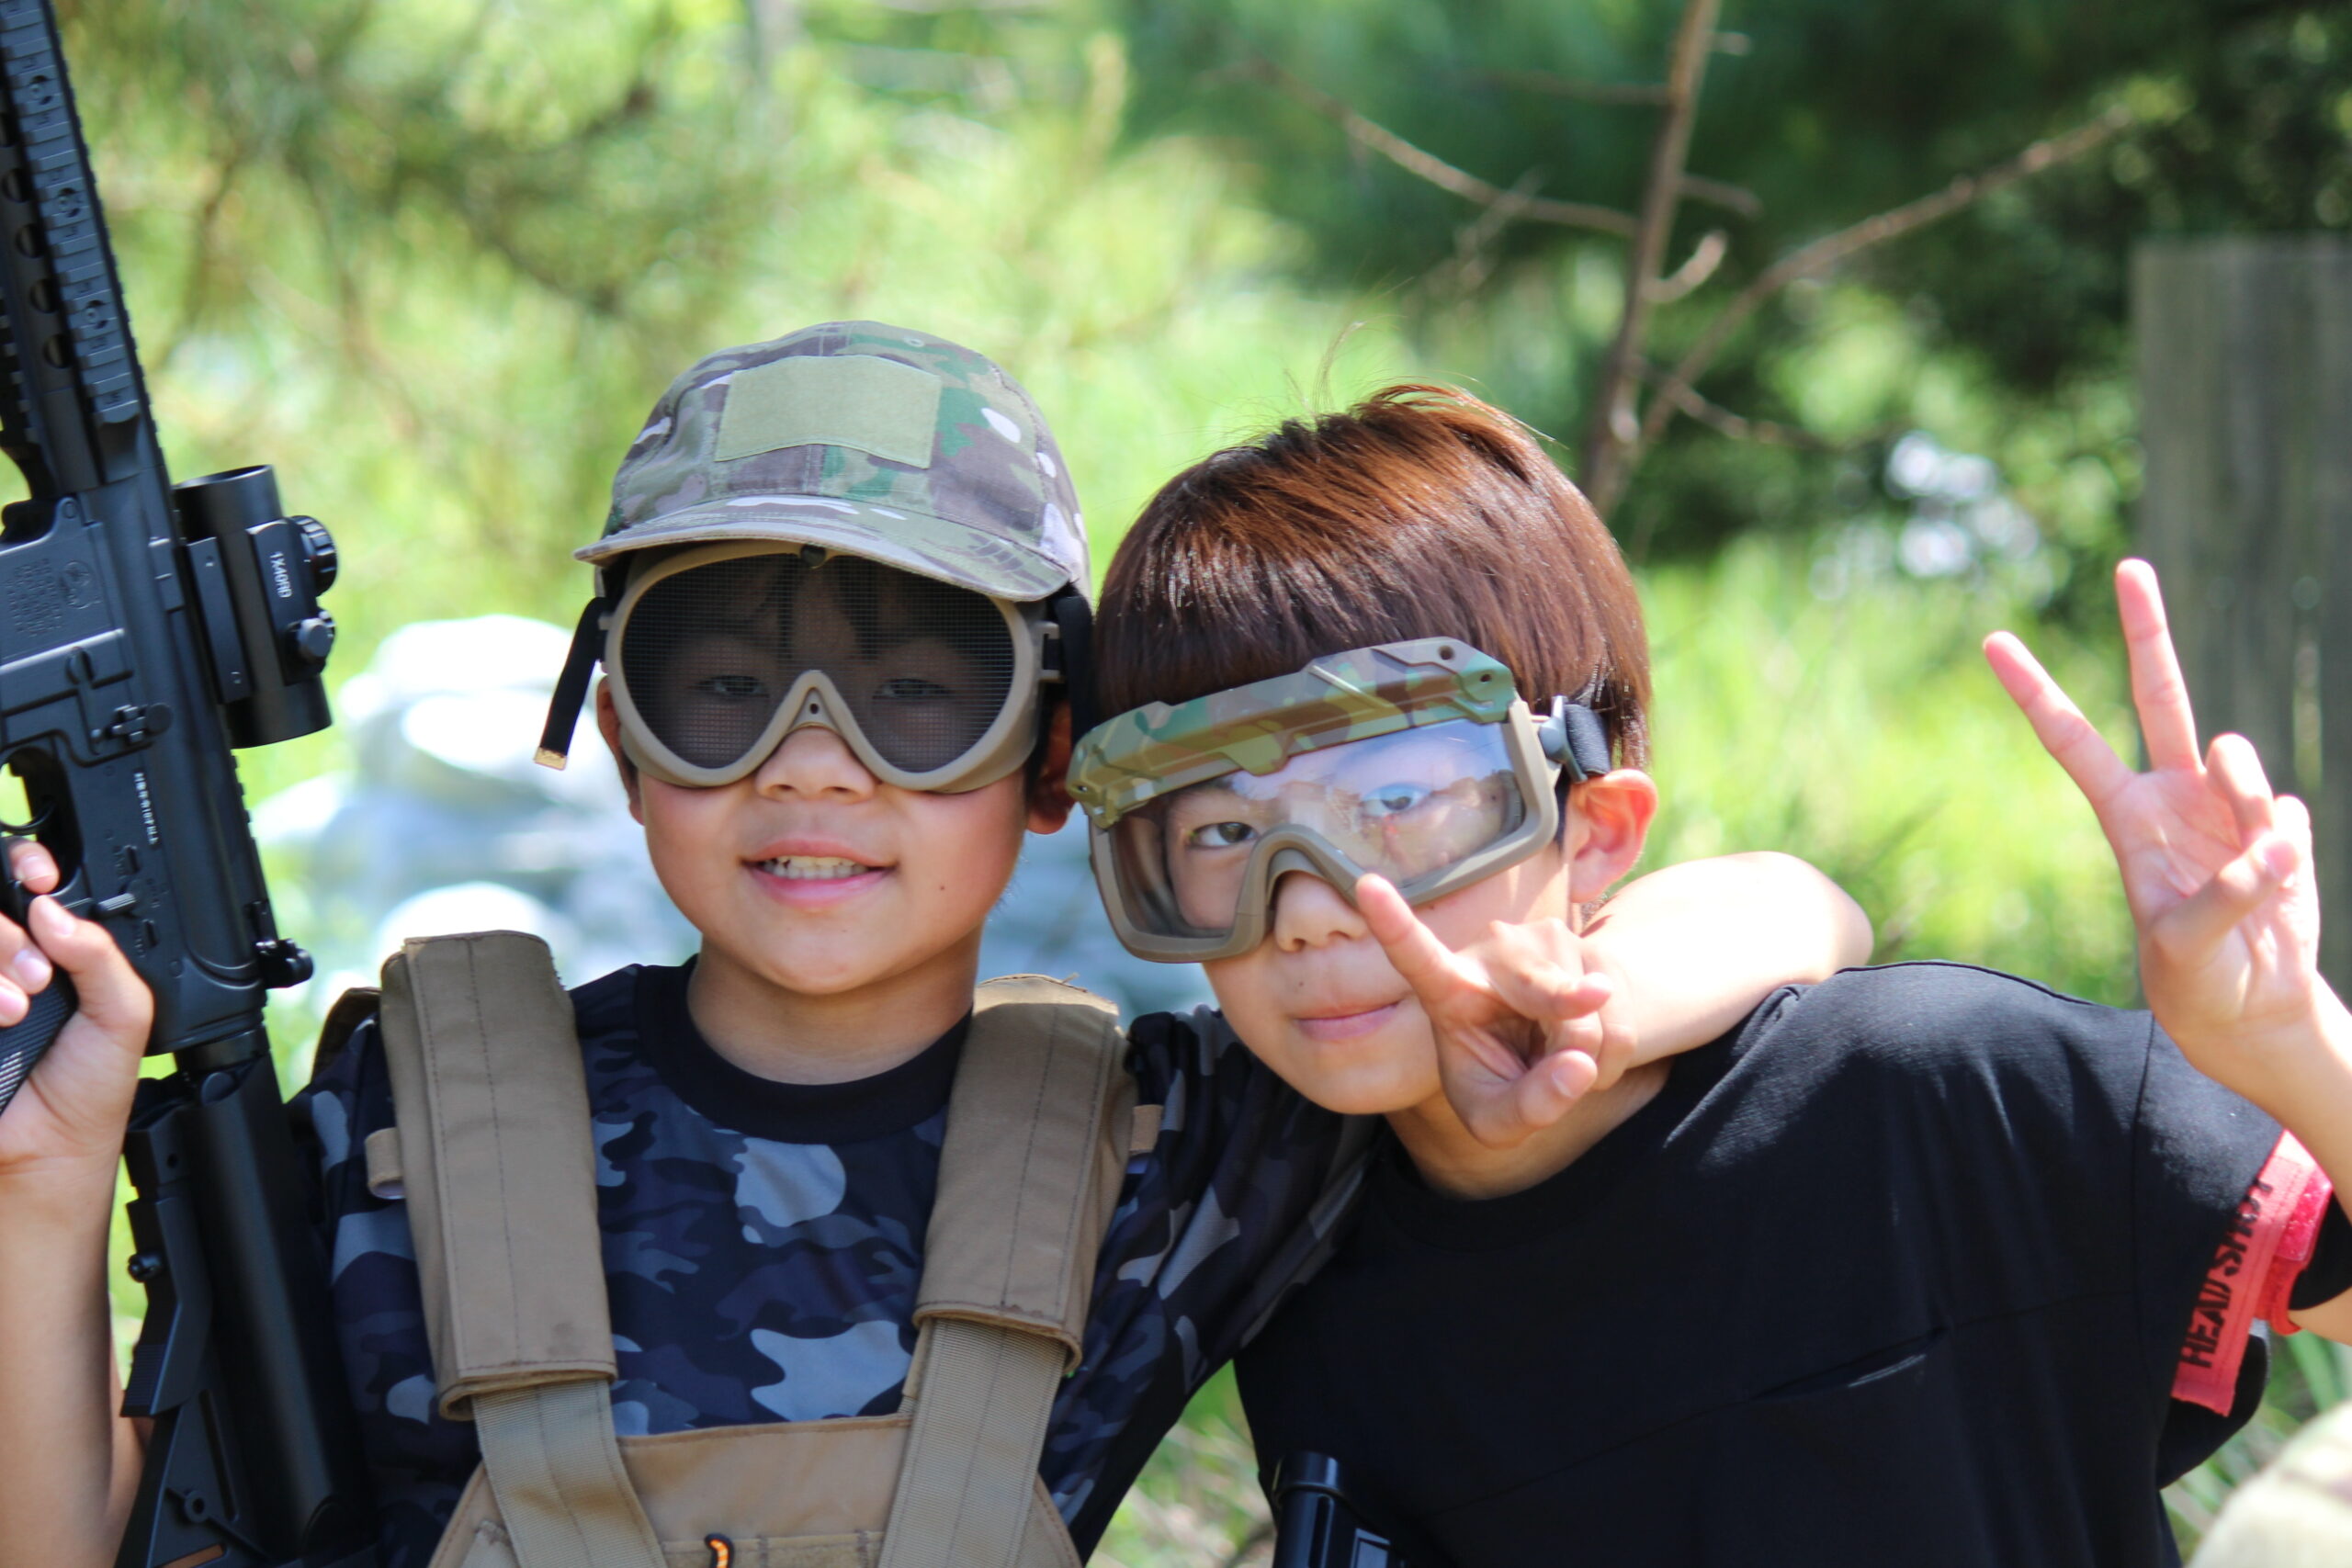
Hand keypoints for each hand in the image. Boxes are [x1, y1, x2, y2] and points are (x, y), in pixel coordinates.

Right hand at [0, 839, 152, 1181]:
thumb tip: (51, 906)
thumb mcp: (122, 1013)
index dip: (25, 863)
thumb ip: (100, 953)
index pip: (20, 881)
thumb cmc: (85, 1091)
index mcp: (45, 950)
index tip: (41, 878)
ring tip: (17, 1009)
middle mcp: (0, 964)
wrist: (44, 1156)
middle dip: (9, 933)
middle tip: (39, 977)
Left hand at [1358, 874, 1621, 1147]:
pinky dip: (1613, 1058)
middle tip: (1560, 1070)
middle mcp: (1494, 951)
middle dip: (1567, 1045)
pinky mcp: (1593, 949)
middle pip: (1544, 995)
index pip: (1416, 955)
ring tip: (1558, 1057)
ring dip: (1590, 1061)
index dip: (1392, 923)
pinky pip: (1620, 1021)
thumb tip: (1577, 1065)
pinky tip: (1587, 1048)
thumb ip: (1526, 1108)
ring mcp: (1547, 942)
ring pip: (1589, 1016)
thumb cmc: (1502, 1079)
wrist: (1557, 1053)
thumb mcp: (1497, 1121)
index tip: (1364, 885)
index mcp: (1447, 987)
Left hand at [1984, 560, 2326, 1108]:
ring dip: (2246, 806)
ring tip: (2252, 872)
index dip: (2036, 693)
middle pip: (2160, 694)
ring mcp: (2229, 802)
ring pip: (2239, 759)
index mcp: (2125, 816)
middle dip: (2146, 630)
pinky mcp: (2280, 822)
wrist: (2255, 1004)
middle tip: (2129, 566)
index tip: (1994, 641)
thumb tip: (2270, 846)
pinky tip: (2278, 890)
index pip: (2072, 742)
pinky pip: (2286, 816)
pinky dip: (2284, 856)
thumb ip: (2222, 900)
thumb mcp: (2186, 951)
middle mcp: (2173, 794)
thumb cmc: (2197, 981)